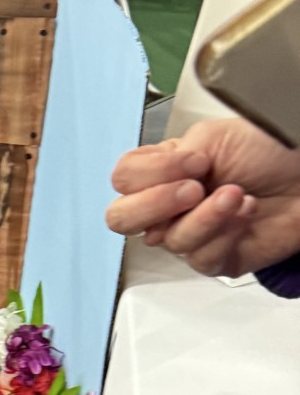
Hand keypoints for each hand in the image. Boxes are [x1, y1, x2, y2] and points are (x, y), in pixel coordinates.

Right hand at [107, 119, 299, 276]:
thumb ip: (169, 157)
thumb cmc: (273, 150)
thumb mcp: (212, 135)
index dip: (151, 173)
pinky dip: (226, 232)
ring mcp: (190, 233)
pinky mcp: (216, 258)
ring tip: (236, 194)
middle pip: (122, 219)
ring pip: (169, 240)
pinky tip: (245, 213)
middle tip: (192, 189)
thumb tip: (155, 190)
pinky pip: (201, 257)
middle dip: (154, 205)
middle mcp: (171, 205)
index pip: (124, 179)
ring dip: (207, 215)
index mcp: (163, 170)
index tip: (193, 160)